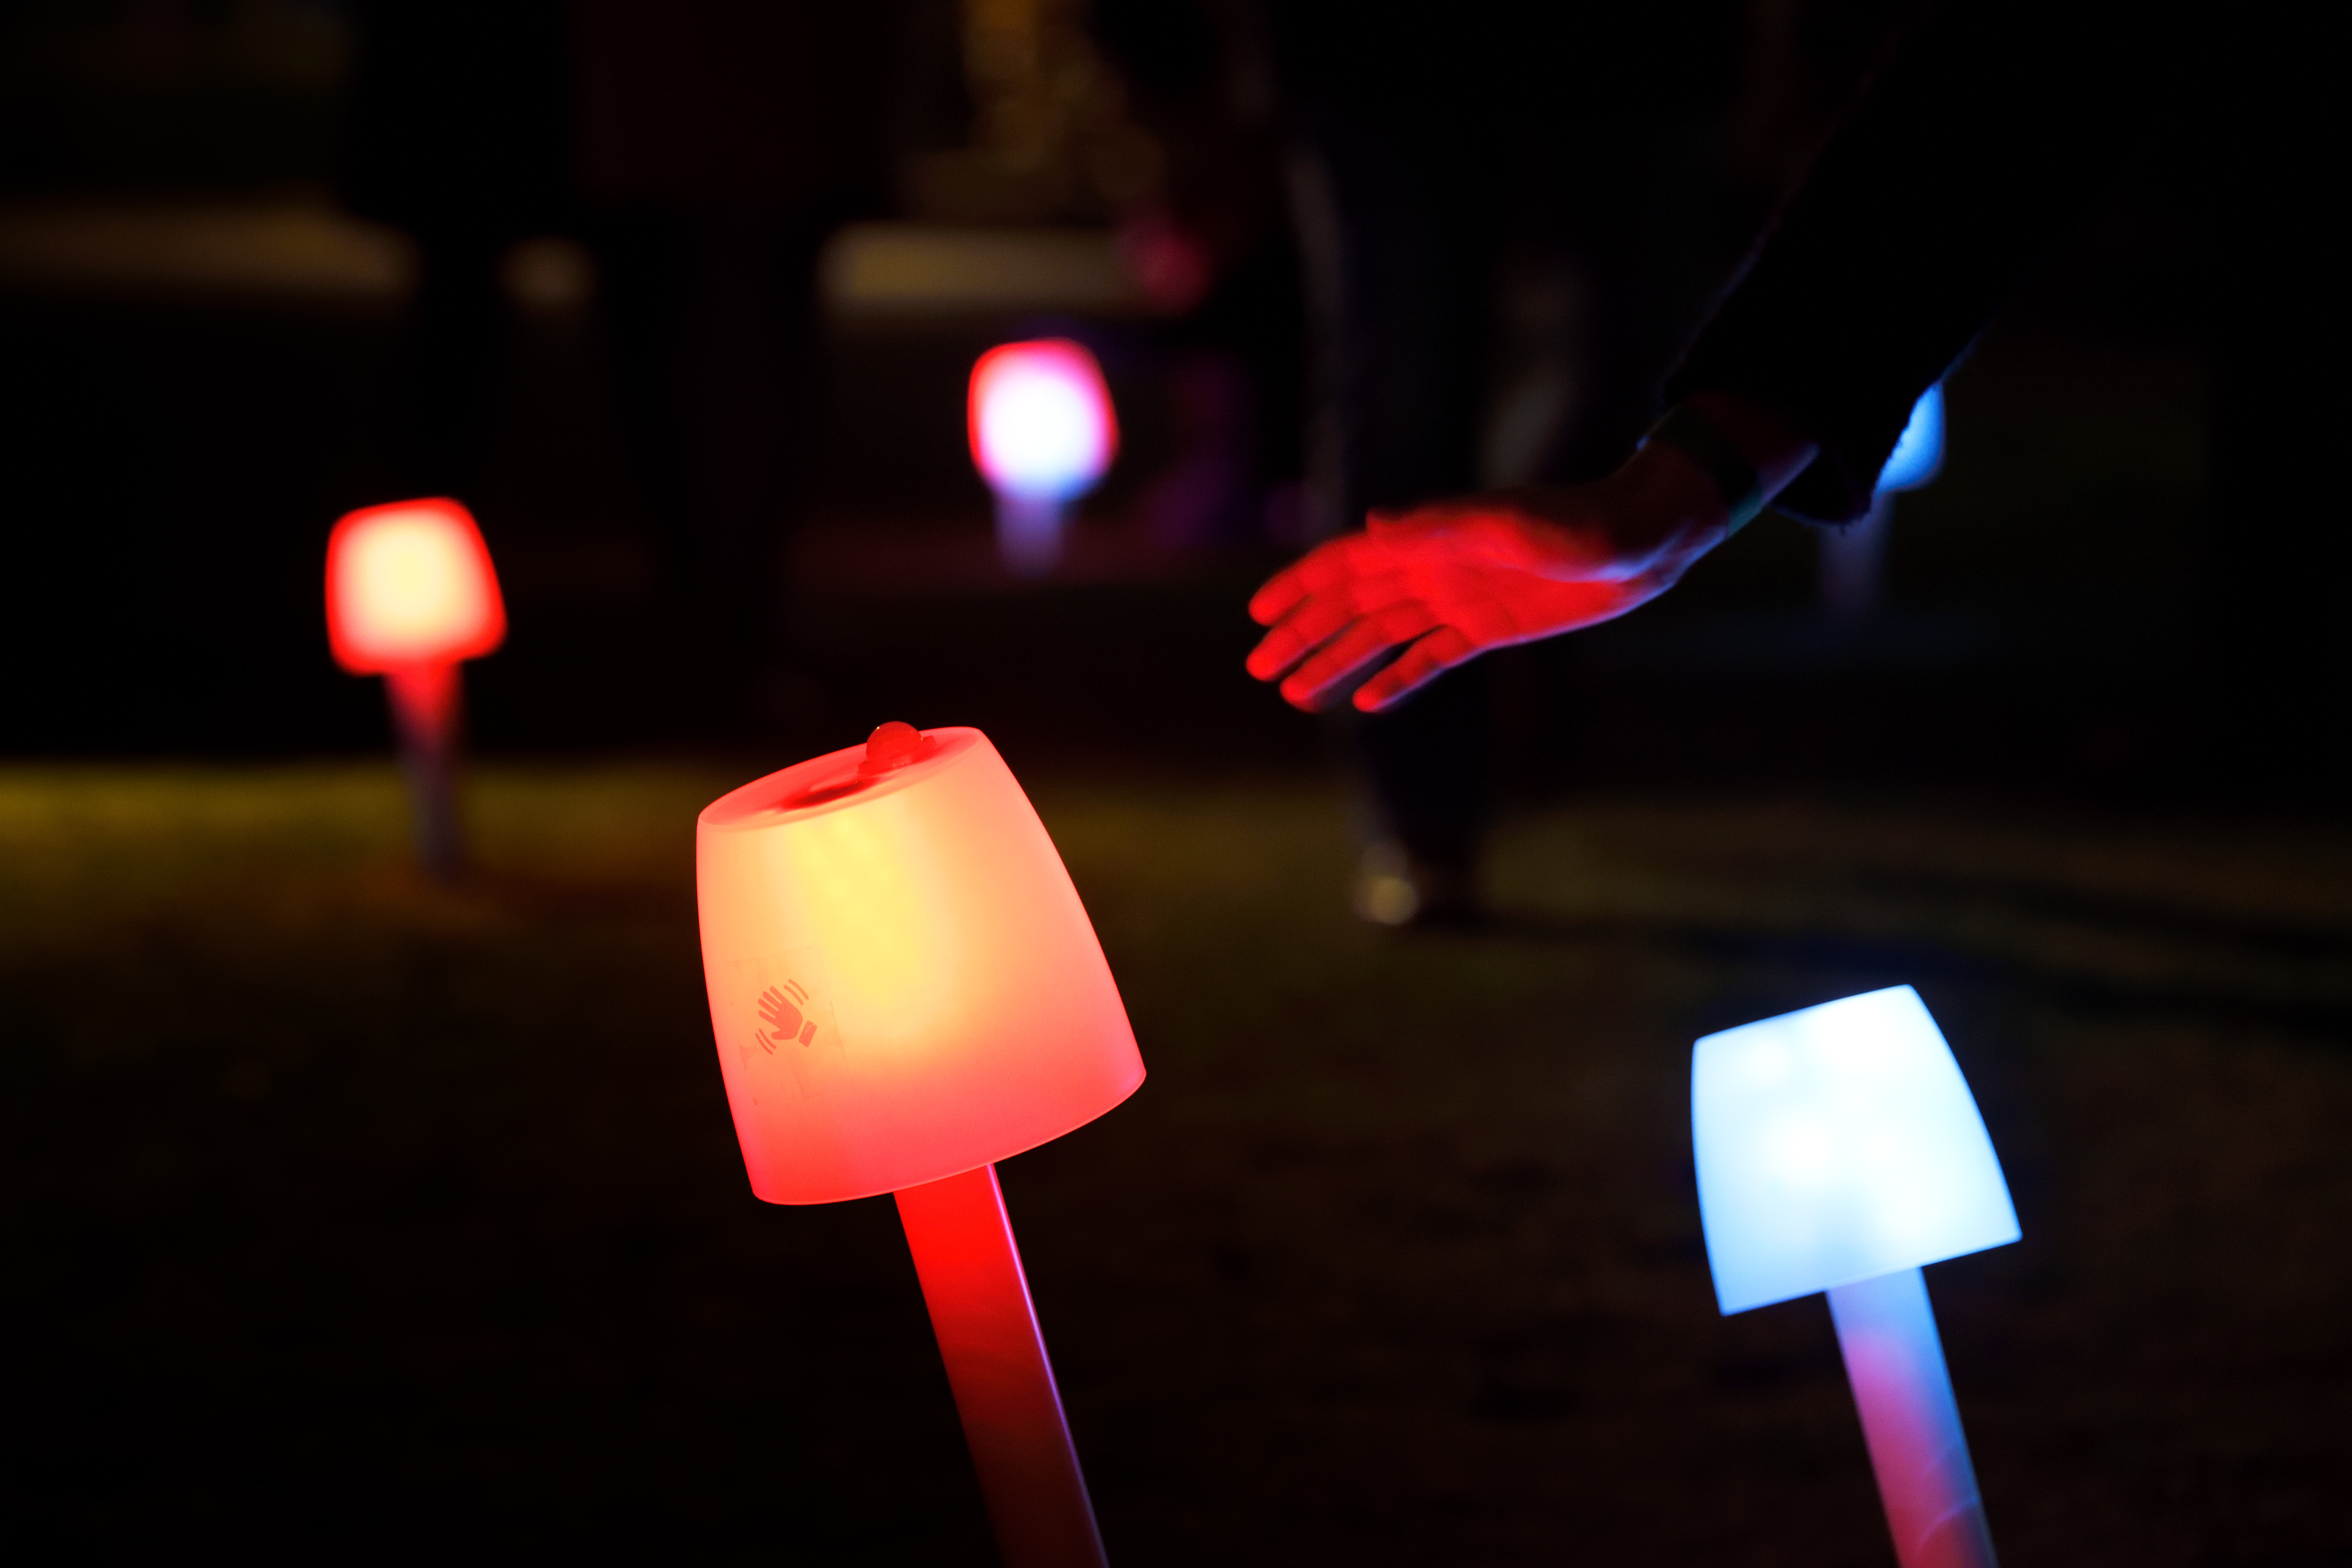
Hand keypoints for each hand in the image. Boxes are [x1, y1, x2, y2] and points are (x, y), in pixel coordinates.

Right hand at [1246, 450, 1727, 711]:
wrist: (1640, 541)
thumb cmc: (1579, 523)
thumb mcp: (1511, 523)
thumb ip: (1443, 527)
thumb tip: (1373, 527)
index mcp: (1427, 539)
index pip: (1345, 562)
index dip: (1299, 586)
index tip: (1259, 615)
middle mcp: (1432, 568)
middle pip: (1350, 604)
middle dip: (1303, 634)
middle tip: (1259, 668)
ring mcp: (1457, 599)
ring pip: (1380, 636)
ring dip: (1338, 663)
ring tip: (1297, 695)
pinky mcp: (1486, 628)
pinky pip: (1430, 658)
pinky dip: (1399, 679)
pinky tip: (1369, 703)